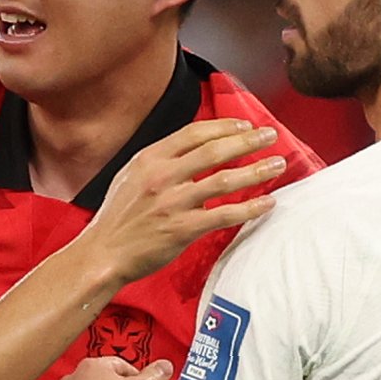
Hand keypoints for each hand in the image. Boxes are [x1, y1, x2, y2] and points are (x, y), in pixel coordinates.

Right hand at [82, 119, 281, 283]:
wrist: (103, 253)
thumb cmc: (118, 217)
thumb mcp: (131, 176)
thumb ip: (161, 160)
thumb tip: (194, 146)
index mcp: (150, 159)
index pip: (195, 133)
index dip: (225, 126)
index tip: (245, 125)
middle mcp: (162, 176)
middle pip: (215, 150)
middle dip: (248, 141)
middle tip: (270, 135)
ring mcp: (173, 203)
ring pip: (225, 180)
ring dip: (257, 170)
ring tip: (277, 164)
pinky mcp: (183, 229)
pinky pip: (225, 214)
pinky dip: (250, 207)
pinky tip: (267, 203)